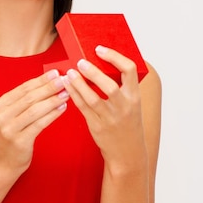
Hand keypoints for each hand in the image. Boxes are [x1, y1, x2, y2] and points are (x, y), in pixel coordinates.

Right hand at [0, 70, 68, 175]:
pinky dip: (52, 114)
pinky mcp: (19, 141)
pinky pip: (39, 124)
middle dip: (49, 87)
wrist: (2, 163)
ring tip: (66, 93)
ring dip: (52, 100)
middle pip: (29, 97)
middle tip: (64, 80)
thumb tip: (48, 83)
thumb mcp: (12, 116)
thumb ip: (24, 102)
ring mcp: (9, 129)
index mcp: (0, 105)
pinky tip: (62, 107)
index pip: (23, 88)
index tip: (56, 72)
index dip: (41, 80)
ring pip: (35, 110)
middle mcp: (2, 115)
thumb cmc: (12, 136)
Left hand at [63, 46, 146, 169]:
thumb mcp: (132, 104)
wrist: (128, 153)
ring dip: (78, 83)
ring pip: (92, 98)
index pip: (129, 70)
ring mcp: (110, 118)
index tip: (100, 49)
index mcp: (135, 96)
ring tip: (69, 73)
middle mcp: (124, 106)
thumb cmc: (128, 123)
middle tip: (80, 62)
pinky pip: (83, 108)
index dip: (114, 57)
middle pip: (109, 85)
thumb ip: (122, 87)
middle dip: (93, 72)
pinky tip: (67, 86)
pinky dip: (74, 95)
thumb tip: (102, 62)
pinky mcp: (97, 126)